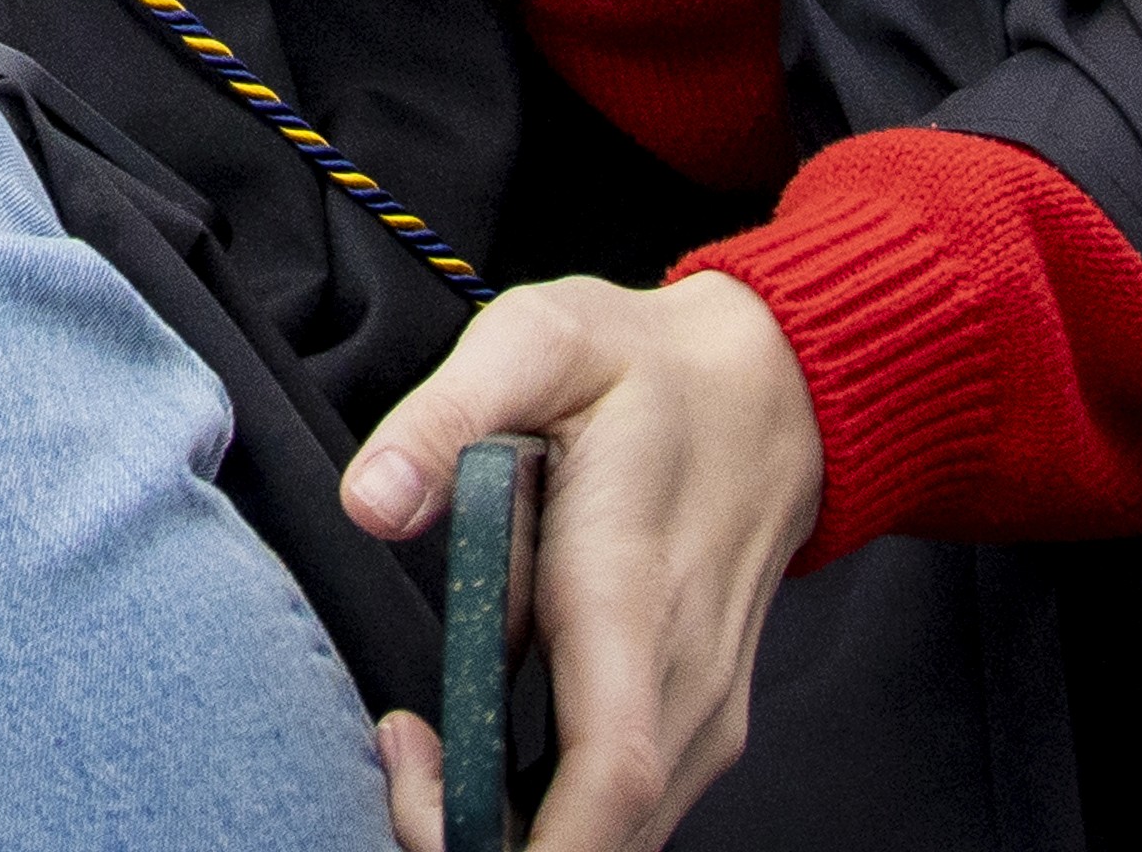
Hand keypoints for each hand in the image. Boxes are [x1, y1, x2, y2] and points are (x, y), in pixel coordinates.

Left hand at [355, 274, 817, 851]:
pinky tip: (472, 747)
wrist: (772, 393)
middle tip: (397, 753)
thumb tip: (369, 503)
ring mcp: (700, 711)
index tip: (423, 810)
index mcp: (633, 594)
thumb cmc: (645, 369)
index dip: (522, 840)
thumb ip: (445, 415)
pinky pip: (623, 811)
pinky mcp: (695, 723)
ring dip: (507, 828)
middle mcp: (683, 678)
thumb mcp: (534, 339)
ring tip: (422, 740)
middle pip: (600, 835)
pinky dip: (544, 814)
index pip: (610, 776)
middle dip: (478, 836)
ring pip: (614, 835)